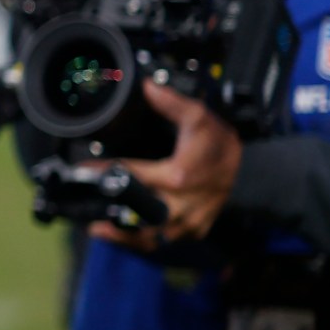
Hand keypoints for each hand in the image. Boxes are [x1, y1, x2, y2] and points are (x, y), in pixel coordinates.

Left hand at [92, 81, 241, 250]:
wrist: (248, 169)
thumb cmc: (217, 144)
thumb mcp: (198, 117)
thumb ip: (172, 103)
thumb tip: (148, 86)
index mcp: (178, 176)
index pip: (130, 175)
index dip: (102, 173)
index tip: (82, 172)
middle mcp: (181, 205)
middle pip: (136, 217)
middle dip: (109, 216)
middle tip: (85, 213)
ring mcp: (188, 223)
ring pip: (148, 238)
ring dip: (121, 236)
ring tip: (97, 228)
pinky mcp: (192, 232)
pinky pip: (162, 242)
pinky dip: (140, 241)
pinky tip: (121, 234)